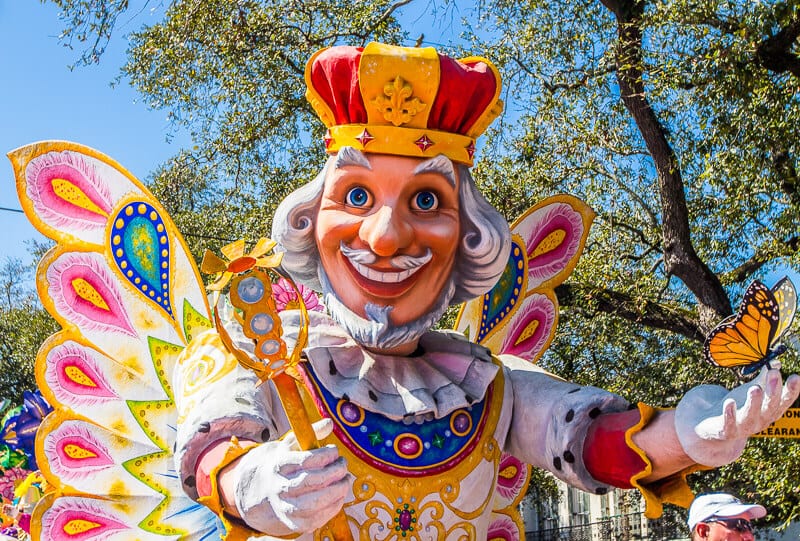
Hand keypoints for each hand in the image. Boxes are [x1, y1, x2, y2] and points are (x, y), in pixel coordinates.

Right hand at [232, 418, 349, 535]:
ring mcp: (286, 507)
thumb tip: (329, 423)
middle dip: (334, 471)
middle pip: (311, 481)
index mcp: (279, 465)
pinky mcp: (295, 522)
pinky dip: (334, 506)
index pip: (305, 460)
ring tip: (345, 479)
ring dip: (337, 490)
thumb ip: (311, 432)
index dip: (325, 455)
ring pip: (315, 502)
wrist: (264, 490)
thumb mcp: (293, 444)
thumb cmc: (286, 463)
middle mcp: (280, 487)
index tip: (335, 451)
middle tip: (343, 464)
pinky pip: (318, 518)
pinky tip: (341, 494)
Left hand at [675, 366, 799, 465]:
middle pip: (769, 406)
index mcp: (769, 410)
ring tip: (755, 388)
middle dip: (773, 391)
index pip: (783, 401)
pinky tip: (729, 402)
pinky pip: (728, 424)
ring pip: (750, 416)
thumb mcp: (752, 390)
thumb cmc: (737, 406)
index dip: (790, 390)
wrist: (713, 427)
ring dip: (754, 403)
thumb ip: (764, 378)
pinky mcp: (724, 430)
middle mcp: (760, 420)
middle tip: (774, 373)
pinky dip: (730, 414)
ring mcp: (743, 427)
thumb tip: (776, 361)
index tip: (794, 377)